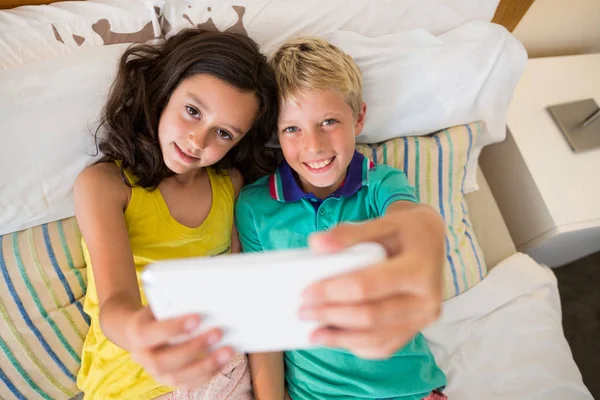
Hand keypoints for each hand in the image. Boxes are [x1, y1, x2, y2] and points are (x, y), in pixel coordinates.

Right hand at [125, 307, 233, 389]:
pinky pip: (190, 383)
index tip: (197, 318)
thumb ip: (174, 303)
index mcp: (137, 333)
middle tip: (217, 333)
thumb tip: (203, 299)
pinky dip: (209, 372)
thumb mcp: (160, 302)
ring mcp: (156, 373)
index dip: (173, 328)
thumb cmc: (158, 313)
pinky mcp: (170, 380)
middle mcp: (143, 357)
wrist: (144, 330)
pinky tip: (223, 359)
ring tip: (227, 350)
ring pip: (178, 377)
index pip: (150, 334)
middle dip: (193, 348)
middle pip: (163, 362)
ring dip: (206, 364)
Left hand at [300, 203, 444, 358]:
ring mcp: (423, 319)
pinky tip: (336, 338)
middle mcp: (427, 300)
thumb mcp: (382, 222)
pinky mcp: (415, 329)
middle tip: (303, 312)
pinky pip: (384, 346)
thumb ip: (350, 233)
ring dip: (341, 339)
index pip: (368, 286)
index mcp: (419, 270)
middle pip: (371, 316)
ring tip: (313, 334)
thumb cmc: (406, 230)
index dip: (333, 292)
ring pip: (377, 338)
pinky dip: (358, 346)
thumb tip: (316, 244)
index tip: (306, 293)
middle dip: (332, 316)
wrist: (431, 240)